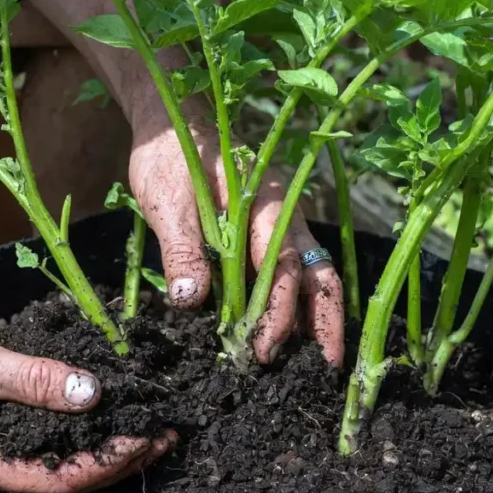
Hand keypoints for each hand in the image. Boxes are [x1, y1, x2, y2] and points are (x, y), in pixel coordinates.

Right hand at [0, 305, 173, 492]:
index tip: (150, 440)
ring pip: (62, 447)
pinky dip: (81, 413)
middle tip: (166, 432)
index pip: (62, 478)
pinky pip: (48, 424)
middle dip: (119, 454)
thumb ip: (34, 380)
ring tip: (149, 420)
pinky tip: (106, 399)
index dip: (110, 463)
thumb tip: (92, 393)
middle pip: (69, 470)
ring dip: (105, 435)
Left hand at [128, 117, 344, 366]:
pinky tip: (297, 332)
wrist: (170, 123)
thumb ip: (182, 251)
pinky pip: (296, 269)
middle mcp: (284, 213)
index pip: (282, 268)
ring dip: (319, 316)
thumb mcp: (167, 205)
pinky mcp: (270, 230)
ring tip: (319, 360)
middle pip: (317, 273)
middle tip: (325, 369)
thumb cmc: (167, 159)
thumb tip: (190, 301)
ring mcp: (283, 220)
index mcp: (263, 205)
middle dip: (324, 323)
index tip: (263, 349)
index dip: (278, 313)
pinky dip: (302, 302)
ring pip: (313, 273)